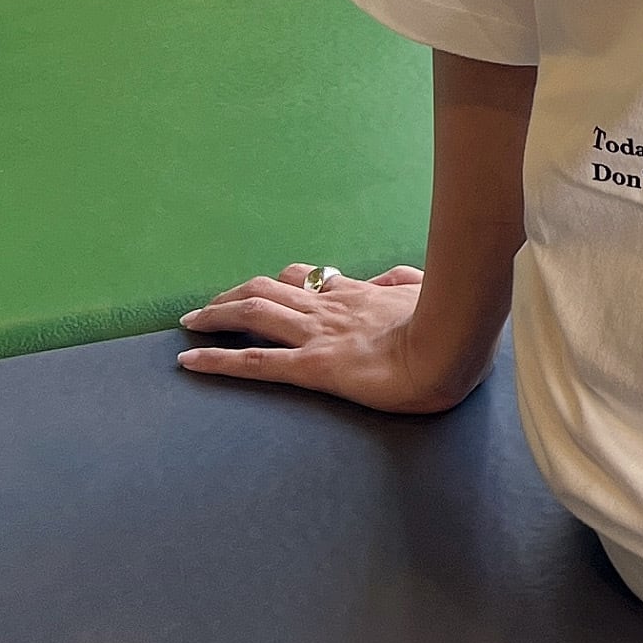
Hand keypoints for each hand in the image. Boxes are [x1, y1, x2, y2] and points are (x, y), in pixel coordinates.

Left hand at [177, 264, 472, 414]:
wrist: (453, 346)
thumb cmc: (451, 324)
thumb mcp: (428, 295)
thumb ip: (405, 285)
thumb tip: (394, 277)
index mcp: (358, 294)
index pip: (308, 280)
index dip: (280, 281)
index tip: (263, 289)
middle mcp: (330, 307)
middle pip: (269, 289)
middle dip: (234, 295)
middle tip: (208, 307)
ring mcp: (318, 334)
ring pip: (254, 314)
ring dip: (216, 316)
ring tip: (190, 322)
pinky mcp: (313, 366)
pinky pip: (257, 361)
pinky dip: (217, 359)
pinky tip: (189, 361)